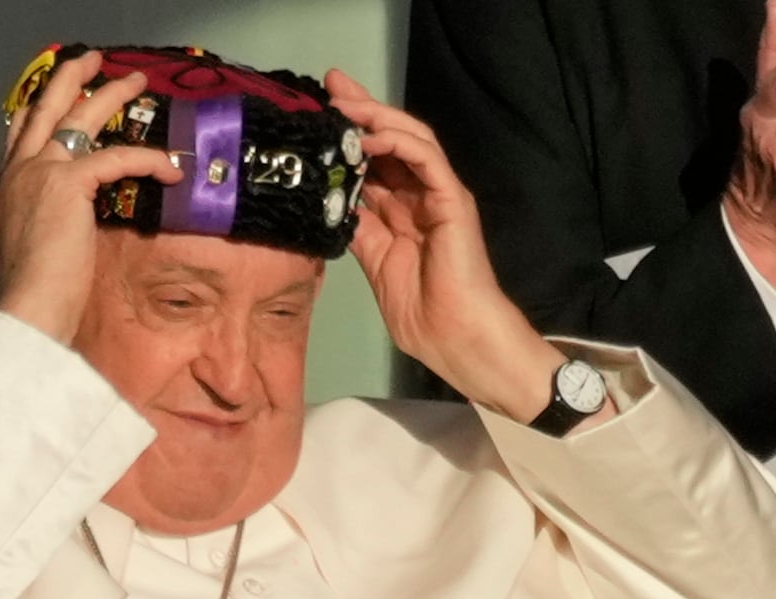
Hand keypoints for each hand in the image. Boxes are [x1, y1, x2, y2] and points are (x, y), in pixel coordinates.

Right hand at [0, 51, 180, 343]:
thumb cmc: (37, 296)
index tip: (59, 96)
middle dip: (70, 80)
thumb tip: (77, 227)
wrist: (28, 307)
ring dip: (111, 96)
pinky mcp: (68, 183)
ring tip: (138, 84)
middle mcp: (18, 174)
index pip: (21, 134)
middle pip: (45, 110)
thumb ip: (52, 227)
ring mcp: (40, 173)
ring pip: (80, 118)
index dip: (41, 110)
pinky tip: (171, 169)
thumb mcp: (37, 251)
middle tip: (92, 61)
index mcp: (6, 191)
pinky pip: (117, 157)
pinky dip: (148, 160)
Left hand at [326, 70, 571, 422]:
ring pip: (410, 138)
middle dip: (361, 109)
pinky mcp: (452, 199)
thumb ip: (358, 228)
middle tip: (330, 84)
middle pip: (391, 139)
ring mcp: (439, 194)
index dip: (350, 133)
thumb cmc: (423, 315)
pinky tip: (368, 137)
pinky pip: (426, 158)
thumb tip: (332, 198)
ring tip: (344, 104)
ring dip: (376, 117)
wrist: (456, 338)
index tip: (319, 112)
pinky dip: (397, 142)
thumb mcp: (375, 263)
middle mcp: (421, 195)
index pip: (375, 159)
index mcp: (403, 211)